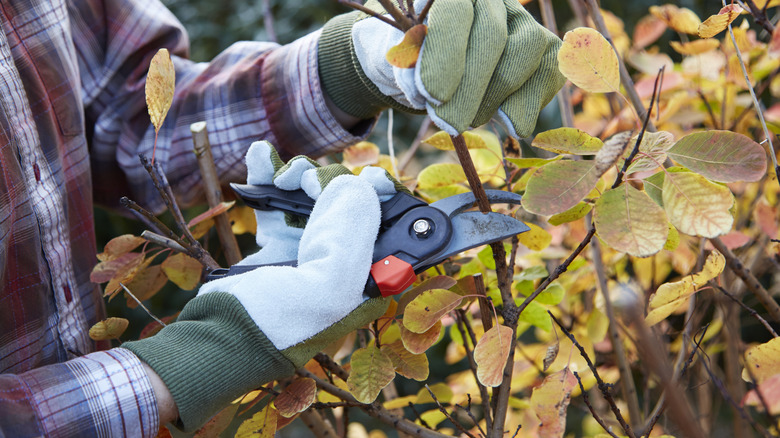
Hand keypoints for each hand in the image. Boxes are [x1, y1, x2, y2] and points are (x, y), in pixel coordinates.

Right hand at [125, 143, 399, 430]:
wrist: (220, 339)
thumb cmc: (279, 325)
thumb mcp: (331, 286)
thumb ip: (352, 232)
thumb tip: (355, 183)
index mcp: (365, 281)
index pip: (386, 228)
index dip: (382, 197)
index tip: (370, 177)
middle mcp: (340, 266)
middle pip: (347, 206)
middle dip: (331, 181)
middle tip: (308, 181)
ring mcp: (306, 256)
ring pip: (312, 200)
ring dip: (297, 176)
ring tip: (281, 175)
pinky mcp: (275, 249)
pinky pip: (278, 205)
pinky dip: (268, 177)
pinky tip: (260, 156)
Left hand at [318, 0, 564, 136]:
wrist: (433, 66)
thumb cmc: (414, 59)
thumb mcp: (399, 60)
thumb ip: (410, 69)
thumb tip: (428, 93)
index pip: (454, 11)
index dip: (444, 53)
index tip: (432, 95)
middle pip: (492, 36)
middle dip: (469, 88)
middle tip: (448, 124)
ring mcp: (522, 20)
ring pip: (526, 51)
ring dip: (497, 96)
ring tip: (470, 120)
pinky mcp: (545, 46)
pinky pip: (549, 70)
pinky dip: (529, 102)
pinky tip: (508, 123)